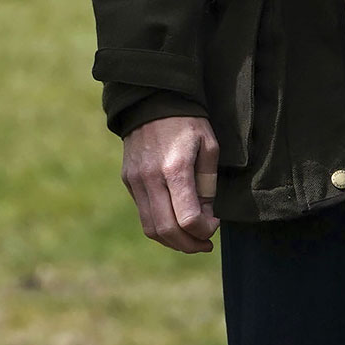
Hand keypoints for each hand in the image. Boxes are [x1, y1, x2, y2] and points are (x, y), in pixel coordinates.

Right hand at [121, 115, 220, 252]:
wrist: (152, 99)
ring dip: (173, 242)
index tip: (215, 223)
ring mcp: (135, 180)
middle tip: (205, 244)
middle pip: (167, 231)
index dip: (205, 230)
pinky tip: (175, 222)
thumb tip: (206, 215)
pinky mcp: (128, 179)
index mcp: (175, 168)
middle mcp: (150, 178)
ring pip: (151, 229)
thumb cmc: (187, 121)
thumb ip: (208, 183)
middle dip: (189, 245)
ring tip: (190, 239)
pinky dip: (160, 227)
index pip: (188, 219)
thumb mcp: (208, 145)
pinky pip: (143, 214)